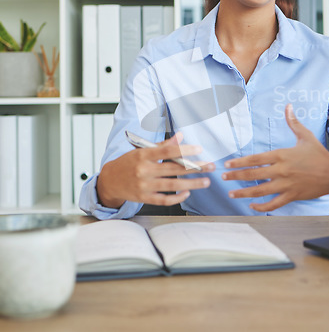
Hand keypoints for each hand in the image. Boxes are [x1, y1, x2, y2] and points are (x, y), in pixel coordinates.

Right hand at [97, 133, 213, 208]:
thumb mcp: (142, 150)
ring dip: (192, 184)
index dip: (184, 150)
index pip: (167, 151)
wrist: (109, 181)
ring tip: (206, 181)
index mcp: (143, 155)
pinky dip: (177, 197)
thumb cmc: (128, 163)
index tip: (199, 149)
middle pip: (174, 169)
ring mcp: (144, 186)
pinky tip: (187, 193)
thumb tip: (181, 136)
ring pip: (172, 185)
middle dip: (195, 167)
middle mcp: (144, 170)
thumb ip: (162, 146)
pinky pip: (164, 200)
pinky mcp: (144, 198)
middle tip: (210, 166)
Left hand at [222, 104, 328, 211]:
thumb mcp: (306, 136)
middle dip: (236, 176)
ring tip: (232, 194)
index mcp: (282, 155)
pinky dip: (262, 206)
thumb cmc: (319, 154)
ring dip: (244, 193)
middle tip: (224, 178)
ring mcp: (286, 185)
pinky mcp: (292, 196)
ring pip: (260, 191)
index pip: (255, 159)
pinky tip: (253, 205)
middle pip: (253, 175)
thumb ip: (293, 122)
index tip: (228, 164)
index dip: (239, 162)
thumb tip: (288, 106)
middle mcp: (282, 171)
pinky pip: (274, 204)